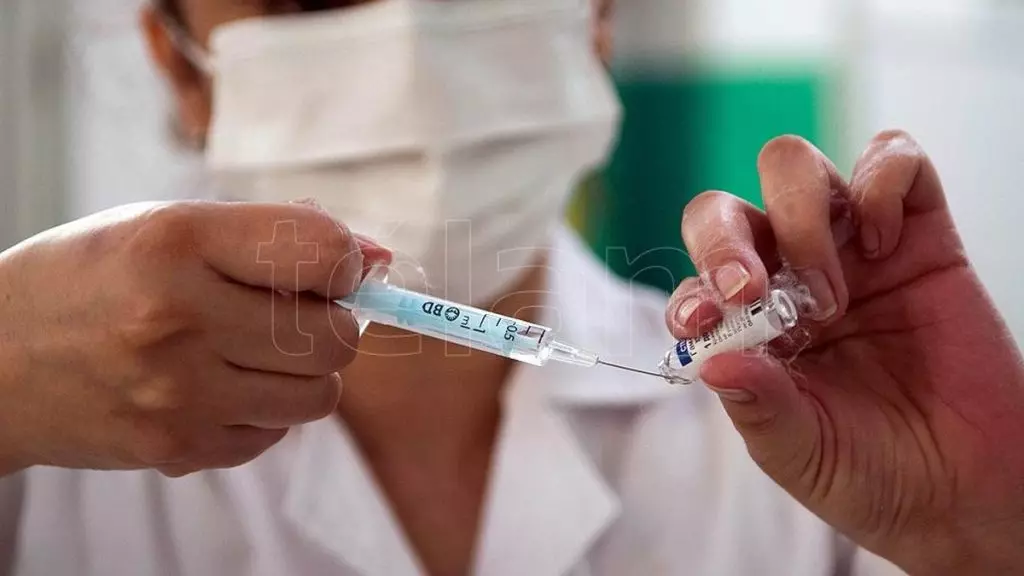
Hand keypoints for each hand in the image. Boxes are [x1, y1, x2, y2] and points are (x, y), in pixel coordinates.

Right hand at [0, 201, 389, 476]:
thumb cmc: (93, 278)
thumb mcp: (172, 226)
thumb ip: (277, 236)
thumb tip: (378, 258)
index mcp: (176, 242)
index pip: (322, 250)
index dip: (344, 260)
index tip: (328, 268)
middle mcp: (178, 320)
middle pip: (336, 336)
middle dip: (333, 322)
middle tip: (294, 313)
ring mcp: (177, 394)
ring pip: (321, 395)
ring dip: (305, 372)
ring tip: (254, 351)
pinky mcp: (176, 449)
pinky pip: (276, 433)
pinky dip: (264, 409)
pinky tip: (218, 386)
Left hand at [667, 131, 1023, 573]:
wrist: (967, 490)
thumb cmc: (872, 472)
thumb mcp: (799, 450)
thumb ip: (757, 404)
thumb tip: (710, 360)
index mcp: (748, 326)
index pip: (698, 278)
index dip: (692, 287)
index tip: (701, 319)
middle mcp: (788, 277)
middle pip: (726, 211)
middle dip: (725, 239)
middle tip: (752, 290)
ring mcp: (850, 250)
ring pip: (794, 168)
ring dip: (798, 217)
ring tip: (833, 296)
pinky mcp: (919, 234)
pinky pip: (893, 161)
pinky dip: (881, 181)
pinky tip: (883, 244)